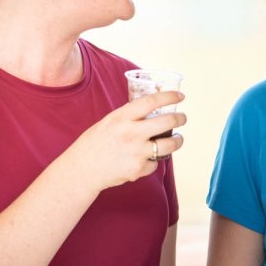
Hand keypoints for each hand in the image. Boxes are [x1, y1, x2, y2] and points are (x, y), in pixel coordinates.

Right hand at [66, 90, 186, 191]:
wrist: (82, 170)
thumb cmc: (95, 144)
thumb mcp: (109, 122)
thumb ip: (128, 117)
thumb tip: (151, 110)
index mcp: (121, 117)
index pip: (151, 101)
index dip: (169, 96)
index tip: (180, 96)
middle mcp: (131, 133)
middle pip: (167, 121)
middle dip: (180, 118)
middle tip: (183, 118)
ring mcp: (136, 152)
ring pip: (170, 144)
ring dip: (177, 141)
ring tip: (177, 139)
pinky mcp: (138, 168)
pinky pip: (155, 163)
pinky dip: (152, 161)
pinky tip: (143, 159)